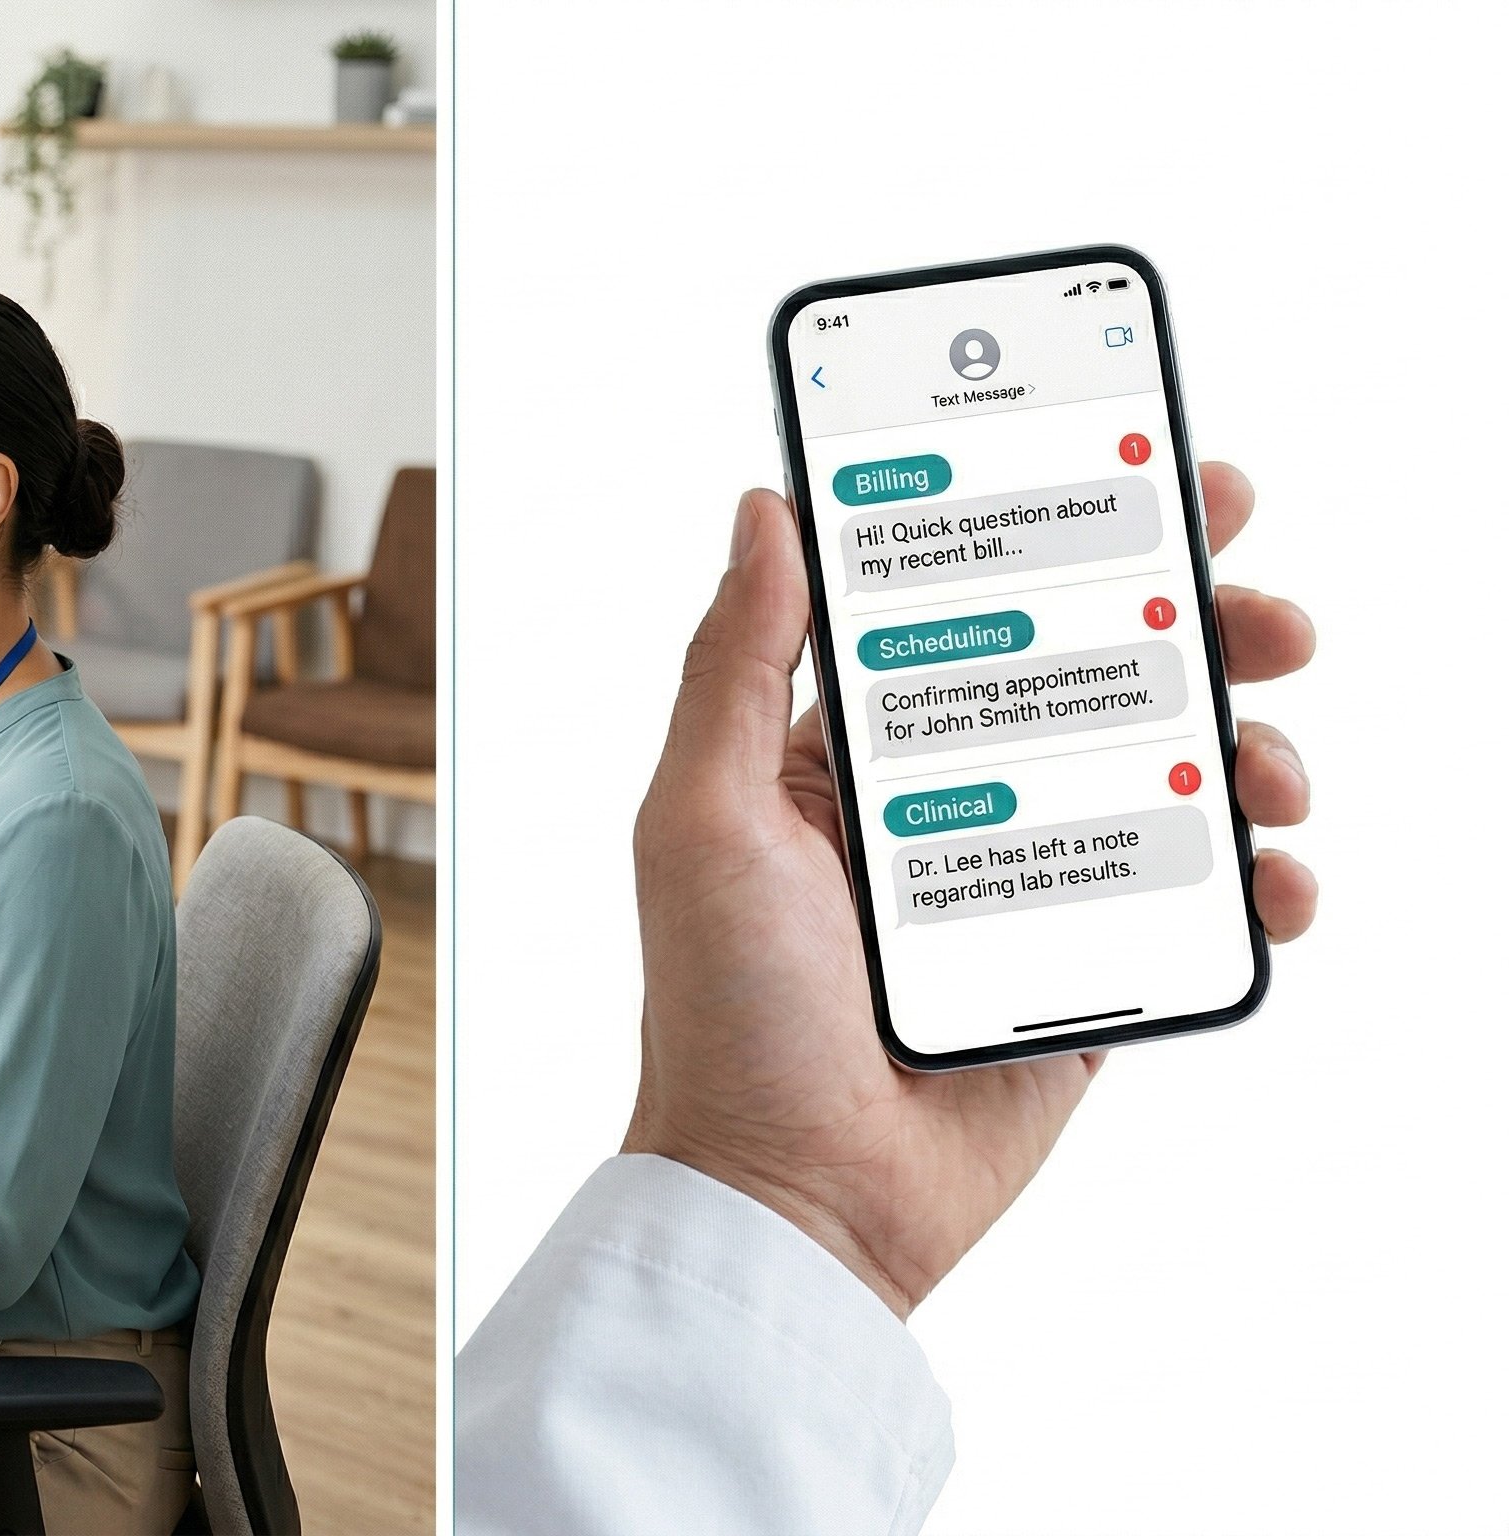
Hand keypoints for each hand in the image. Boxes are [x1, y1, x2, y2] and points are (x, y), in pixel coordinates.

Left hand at [623, 463, 1315, 1316]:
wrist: (794, 1196)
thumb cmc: (723, 1010)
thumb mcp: (703, 814)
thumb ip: (734, 661)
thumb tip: (761, 508)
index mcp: (847, 757)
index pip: (973, 613)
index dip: (1070, 541)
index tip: (1164, 482)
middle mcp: (943, 809)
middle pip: (1095, 681)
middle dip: (1198, 630)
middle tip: (1266, 613)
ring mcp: (1022, 893)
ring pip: (1166, 784)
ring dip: (1246, 751)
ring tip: (1270, 765)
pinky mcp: (1083, 980)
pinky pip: (1194, 913)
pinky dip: (1258, 888)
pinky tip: (1278, 879)